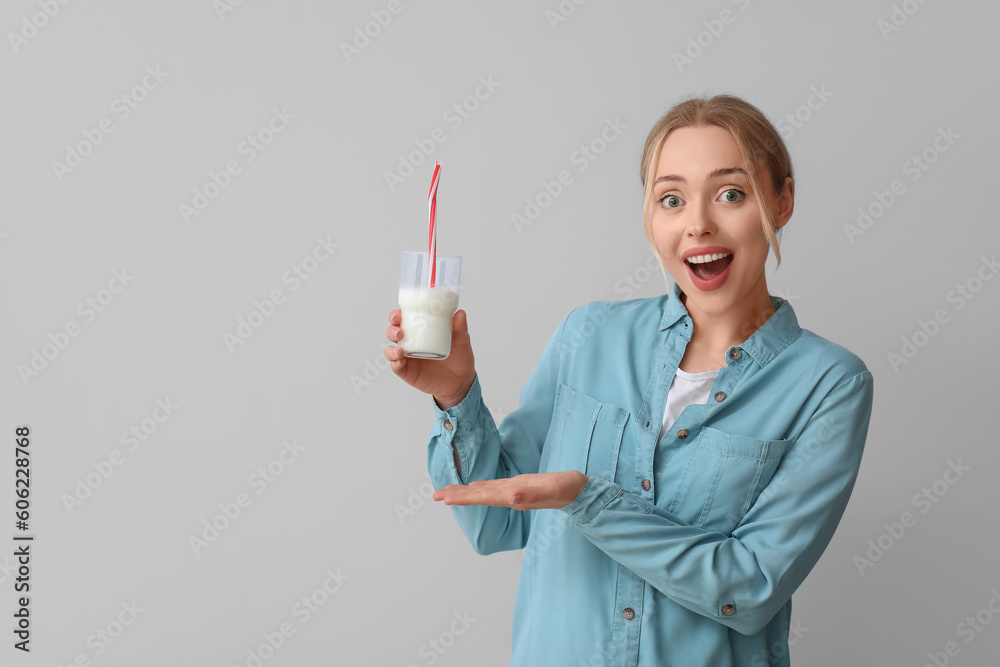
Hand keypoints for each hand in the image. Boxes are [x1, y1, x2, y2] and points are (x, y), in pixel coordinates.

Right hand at [385, 308, 475, 407]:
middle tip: (399, 332)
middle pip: (393, 333)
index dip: (396, 315)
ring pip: (391, 350)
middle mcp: (411, 343)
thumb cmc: (459, 358)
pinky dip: (395, 363)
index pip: (403, 320)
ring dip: (391, 348)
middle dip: (392, 330)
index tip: (398, 315)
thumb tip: (460, 313)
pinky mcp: (408, 372)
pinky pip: (396, 367)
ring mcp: (408, 358)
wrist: (460, 381)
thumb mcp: (461, 341)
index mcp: (420, 331)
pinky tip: (400, 361)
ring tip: (400, 350)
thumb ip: (461, 328)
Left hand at [432, 471, 588, 509]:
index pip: (482, 497)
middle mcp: (510, 496)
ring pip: (484, 492)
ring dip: (465, 492)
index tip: (444, 498)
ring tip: (447, 492)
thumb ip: (531, 495)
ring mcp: (513, 492)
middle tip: (434, 495)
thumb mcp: (550, 489)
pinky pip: (493, 488)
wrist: (579, 492)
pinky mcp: (518, 486)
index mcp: (513, 496)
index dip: (463, 497)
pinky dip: (480, 487)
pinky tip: (475, 487)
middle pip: (478, 496)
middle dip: (456, 495)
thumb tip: (510, 498)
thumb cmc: (567, 489)